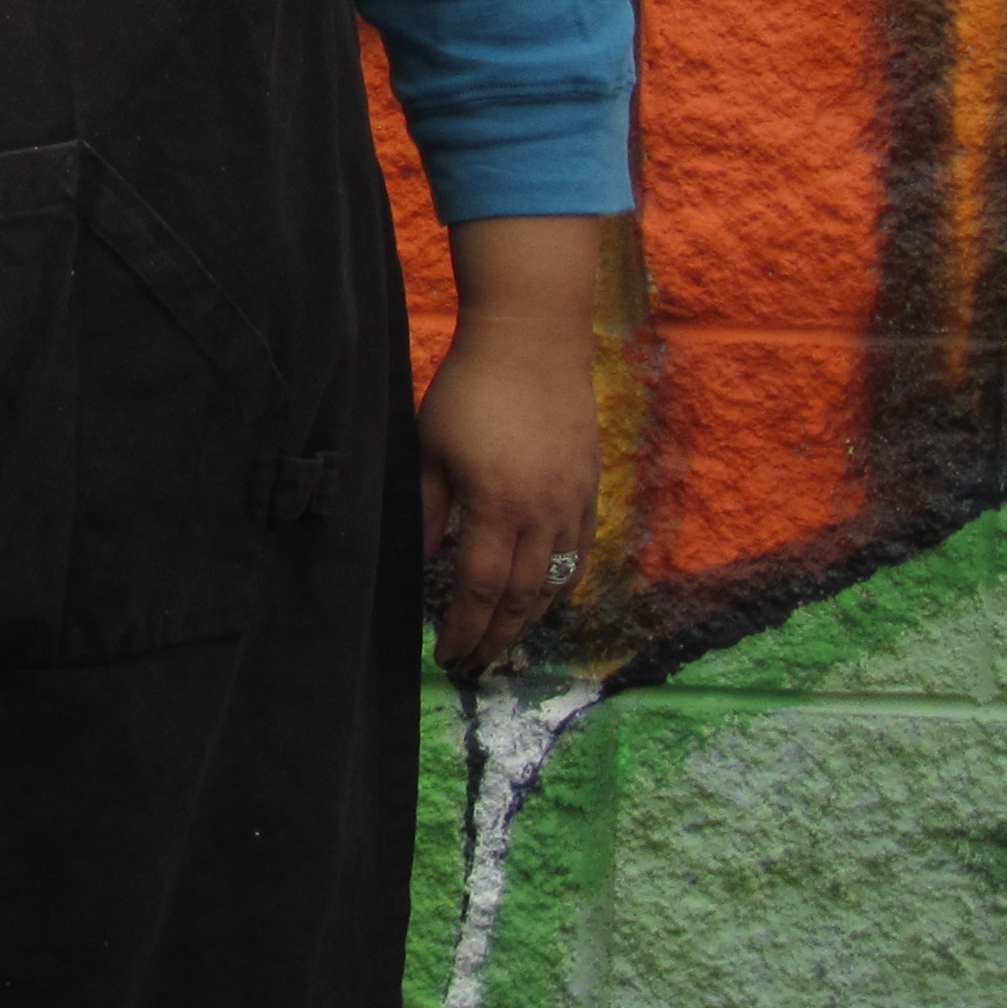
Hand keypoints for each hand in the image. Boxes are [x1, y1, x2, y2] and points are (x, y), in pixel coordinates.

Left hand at [417, 314, 595, 671]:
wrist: (533, 342)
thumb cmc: (470, 389)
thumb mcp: (429, 447)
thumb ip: (425, 509)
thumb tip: (416, 562)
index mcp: (498, 507)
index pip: (480, 589)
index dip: (464, 628)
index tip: (448, 655)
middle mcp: (544, 515)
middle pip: (523, 598)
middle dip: (497, 637)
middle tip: (474, 665)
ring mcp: (574, 503)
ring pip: (556, 583)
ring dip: (529, 620)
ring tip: (504, 642)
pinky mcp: (590, 489)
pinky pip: (581, 554)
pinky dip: (561, 586)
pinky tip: (542, 597)